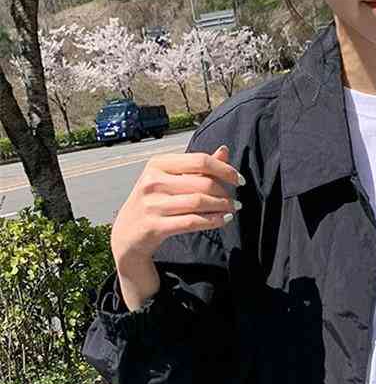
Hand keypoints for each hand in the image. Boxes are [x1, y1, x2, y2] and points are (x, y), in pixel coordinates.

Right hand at [111, 145, 243, 273]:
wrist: (128, 233)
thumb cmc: (155, 202)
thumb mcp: (171, 180)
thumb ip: (198, 167)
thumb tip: (224, 150)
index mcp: (158, 164)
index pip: (200, 160)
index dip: (225, 169)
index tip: (240, 180)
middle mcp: (153, 181)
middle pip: (203, 183)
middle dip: (225, 193)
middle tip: (236, 202)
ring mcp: (152, 204)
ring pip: (199, 203)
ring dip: (222, 207)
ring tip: (233, 210)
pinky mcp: (155, 226)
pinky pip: (192, 222)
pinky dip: (213, 221)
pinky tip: (224, 220)